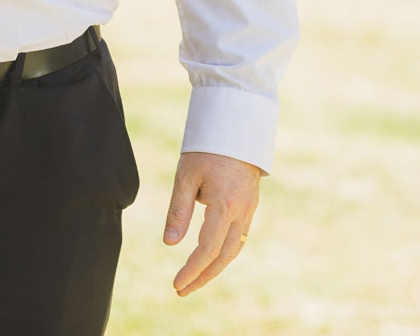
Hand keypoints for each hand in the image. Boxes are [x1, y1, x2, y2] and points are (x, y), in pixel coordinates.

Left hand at [162, 151, 263, 295]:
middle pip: (224, 256)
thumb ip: (178, 212)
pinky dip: (224, 253)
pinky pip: (238, 237)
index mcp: (225, 205)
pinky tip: (210, 259)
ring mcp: (249, 210)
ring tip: (193, 280)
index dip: (192, 269)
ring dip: (214, 268)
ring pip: (234, 249)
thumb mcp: (186, 177)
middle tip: (181, 290)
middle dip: (203, 276)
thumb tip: (169, 244)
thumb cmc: (206, 150)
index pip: (208, 248)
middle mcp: (242, 212)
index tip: (176, 284)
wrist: (237, 129)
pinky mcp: (250, 206)